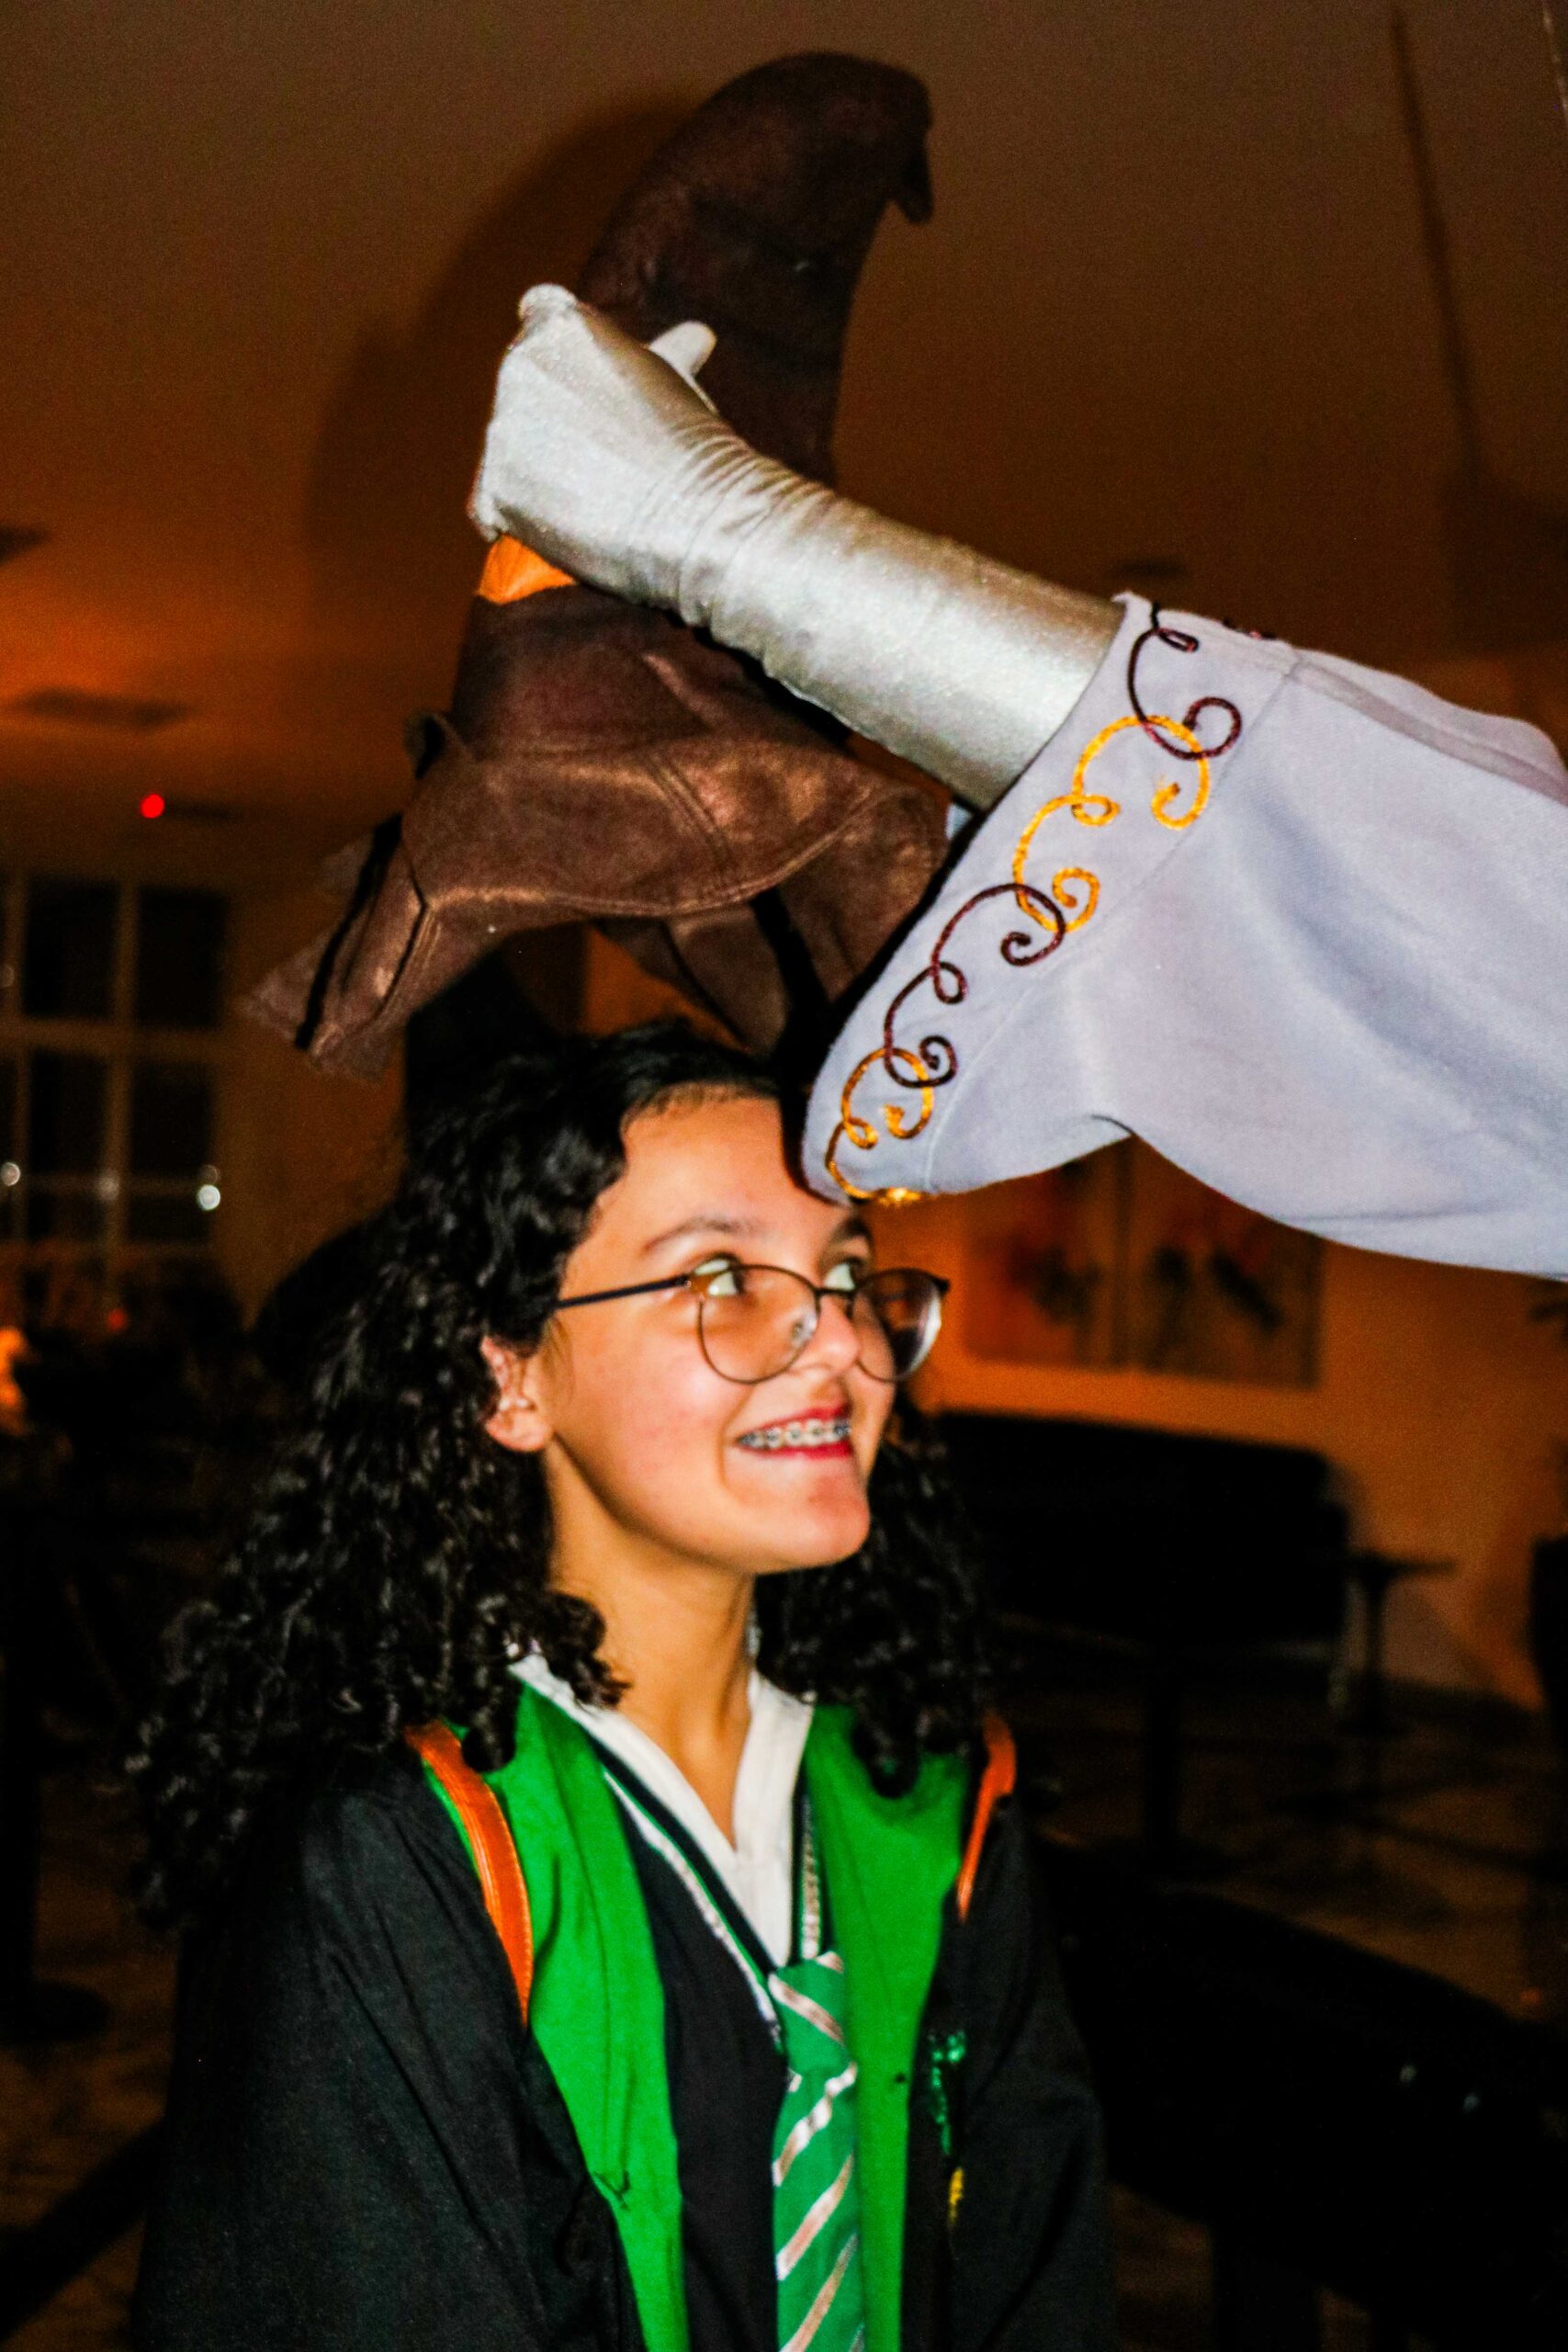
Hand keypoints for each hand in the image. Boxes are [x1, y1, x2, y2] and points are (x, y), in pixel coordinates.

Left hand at [468, 285, 746, 608]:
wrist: (699, 515)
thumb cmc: (695, 448)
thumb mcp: (676, 383)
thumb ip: (666, 354)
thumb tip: (697, 334)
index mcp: (561, 323)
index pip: (540, 318)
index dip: (566, 359)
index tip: (592, 392)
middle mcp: (521, 364)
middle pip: (521, 392)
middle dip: (550, 421)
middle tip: (604, 461)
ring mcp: (504, 425)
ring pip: (505, 449)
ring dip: (535, 473)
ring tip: (590, 498)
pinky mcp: (495, 485)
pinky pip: (488, 504)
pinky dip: (514, 518)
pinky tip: (556, 526)